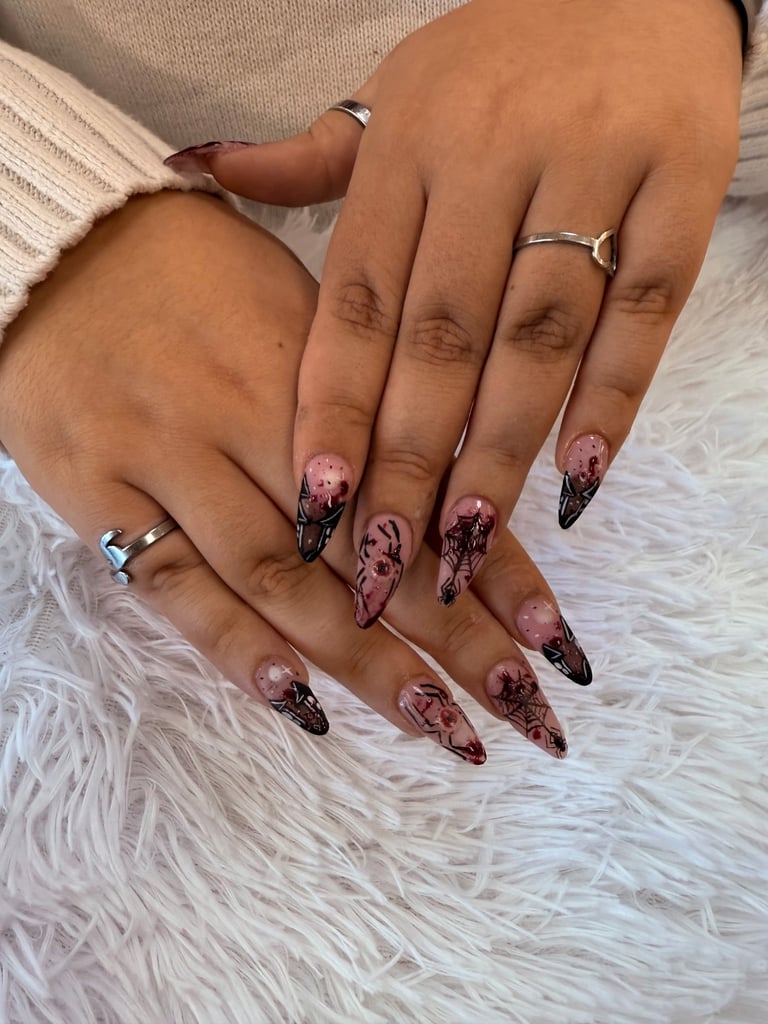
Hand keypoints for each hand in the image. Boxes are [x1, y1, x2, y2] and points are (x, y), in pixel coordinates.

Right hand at [0, 191, 588, 761]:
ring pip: (284, 576)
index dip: (493, 563)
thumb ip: (366, 388)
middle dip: (454, 635)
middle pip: (370, 545)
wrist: (52, 244)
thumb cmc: (188, 268)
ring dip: (365, 658)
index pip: (425, 483)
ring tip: (440, 727)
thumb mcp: (295, 296)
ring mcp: (173, 455)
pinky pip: (172, 579)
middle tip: (524, 710)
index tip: (555, 636)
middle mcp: (256, 415)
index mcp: (319, 363)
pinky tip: (298, 700)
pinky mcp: (99, 490)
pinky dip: (234, 643)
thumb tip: (450, 476)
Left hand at [169, 0, 742, 620]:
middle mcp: (487, 159)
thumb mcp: (394, 92)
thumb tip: (192, 174)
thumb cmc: (499, 52)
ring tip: (464, 546)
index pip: (356, 303)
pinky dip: (613, 398)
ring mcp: (591, 169)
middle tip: (384, 564)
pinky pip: (644, 309)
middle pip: (439, 339)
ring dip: (498, 452)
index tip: (316, 507)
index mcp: (406, 145)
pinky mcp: (682, 184)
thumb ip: (306, 158)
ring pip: (534, 337)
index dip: (335, 410)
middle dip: (408, 462)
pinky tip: (580, 479)